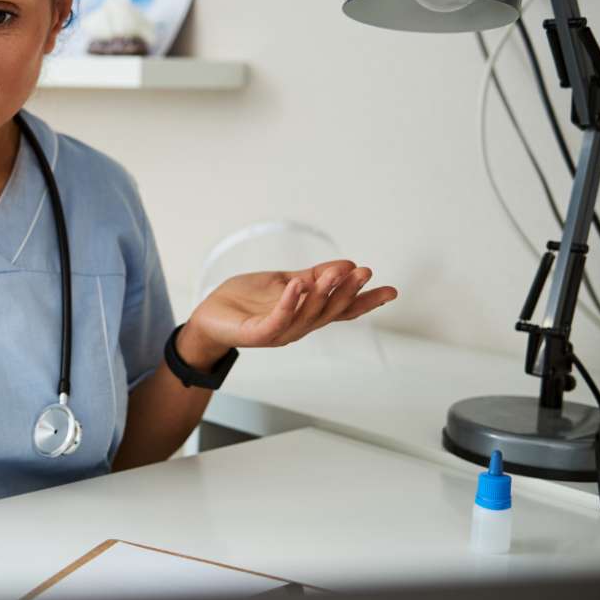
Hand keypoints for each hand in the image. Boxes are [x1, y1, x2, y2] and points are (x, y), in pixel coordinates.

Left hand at [178, 260, 397, 364]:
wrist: (209, 316)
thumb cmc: (245, 301)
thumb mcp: (285, 282)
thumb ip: (312, 276)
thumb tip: (345, 265)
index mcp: (307, 314)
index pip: (342, 309)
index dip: (365, 301)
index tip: (390, 291)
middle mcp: (298, 326)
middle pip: (330, 312)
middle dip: (347, 292)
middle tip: (363, 273)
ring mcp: (280, 332)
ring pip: (308, 315)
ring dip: (322, 293)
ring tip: (333, 273)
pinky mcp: (258, 334)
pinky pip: (277, 319)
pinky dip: (289, 303)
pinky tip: (296, 286)